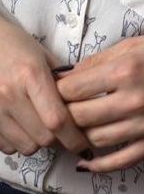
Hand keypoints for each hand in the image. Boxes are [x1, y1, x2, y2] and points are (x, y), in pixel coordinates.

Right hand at [0, 18, 86, 156]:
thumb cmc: (17, 46)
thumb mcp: (45, 58)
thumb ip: (63, 84)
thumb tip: (85, 110)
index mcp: (31, 75)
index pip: (57, 120)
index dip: (74, 137)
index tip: (83, 143)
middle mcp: (10, 94)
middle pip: (44, 138)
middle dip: (59, 140)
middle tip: (64, 132)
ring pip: (26, 146)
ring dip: (38, 142)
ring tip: (41, 126)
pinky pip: (7, 147)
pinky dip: (18, 142)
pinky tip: (22, 126)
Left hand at [55, 32, 143, 171]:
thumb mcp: (135, 44)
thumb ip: (100, 60)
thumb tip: (69, 76)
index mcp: (125, 70)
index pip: (73, 89)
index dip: (56, 91)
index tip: (52, 91)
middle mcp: (133, 100)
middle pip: (79, 117)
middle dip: (62, 115)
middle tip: (56, 112)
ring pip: (94, 140)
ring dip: (78, 137)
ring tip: (70, 130)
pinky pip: (121, 161)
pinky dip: (99, 165)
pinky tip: (85, 162)